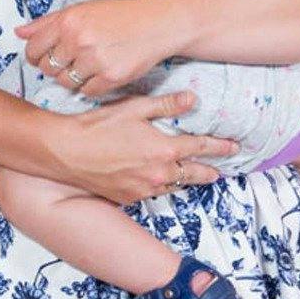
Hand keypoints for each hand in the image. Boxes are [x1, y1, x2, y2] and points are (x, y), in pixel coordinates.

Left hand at [17, 0, 186, 97]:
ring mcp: (94, 60)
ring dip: (73, 77)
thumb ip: (47, 22)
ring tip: (88, 65)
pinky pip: (87, 91)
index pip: (33, 49)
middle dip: (56, 67)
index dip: (36, 56)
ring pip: (66, 82)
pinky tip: (102, 72)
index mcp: (67, 21)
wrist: (155, 23)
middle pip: (48, 68)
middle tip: (72, 60)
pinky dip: (92, 85)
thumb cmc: (118, 16)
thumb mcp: (81, 10)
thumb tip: (19, 32)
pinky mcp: (111, 77)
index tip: (44, 57)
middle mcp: (78, 40)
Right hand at [44, 92, 234, 203]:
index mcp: (164, 149)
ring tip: (194, 176)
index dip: (220, 146)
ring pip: (175, 185)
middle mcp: (159, 173)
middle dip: (210, 170)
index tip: (234, 146)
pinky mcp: (128, 198)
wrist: (65, 151)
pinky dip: (160, 186)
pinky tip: (159, 180)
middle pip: (195, 174)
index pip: (201, 147)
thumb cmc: (97, 126)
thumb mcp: (133, 108)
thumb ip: (166, 105)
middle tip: (220, 170)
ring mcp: (144, 189)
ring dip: (186, 180)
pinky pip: (153, 193)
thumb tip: (192, 100)